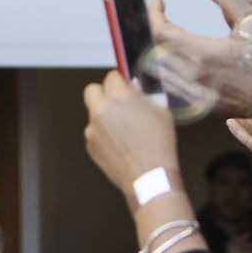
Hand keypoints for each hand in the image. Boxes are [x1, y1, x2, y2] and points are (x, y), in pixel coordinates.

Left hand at [82, 71, 178, 199]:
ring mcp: (92, 128)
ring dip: (104, 117)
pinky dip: (104, 136)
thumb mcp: (161, 112)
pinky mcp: (90, 144)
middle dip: (103, 93)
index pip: (111, 76)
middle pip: (91, 90)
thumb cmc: (159, 144)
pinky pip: (94, 133)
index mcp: (119, 97)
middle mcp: (101, 110)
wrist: (149, 175)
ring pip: (93, 114)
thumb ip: (144, 96)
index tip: (125, 87)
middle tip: (116, 103)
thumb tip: (133, 87)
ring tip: (125, 131)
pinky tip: (120, 145)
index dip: (119, 82)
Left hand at [147, 0, 251, 114]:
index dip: (153, 13)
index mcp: (201, 53)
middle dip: (153, 29)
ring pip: (155, 69)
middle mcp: (190, 75)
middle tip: (160, 16)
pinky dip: (161, 71)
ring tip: (163, 34)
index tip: (157, 1)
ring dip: (155, 50)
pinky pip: (165, 87)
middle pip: (153, 49)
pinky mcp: (190, 104)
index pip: (161, 31)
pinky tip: (168, 60)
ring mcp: (188, 92)